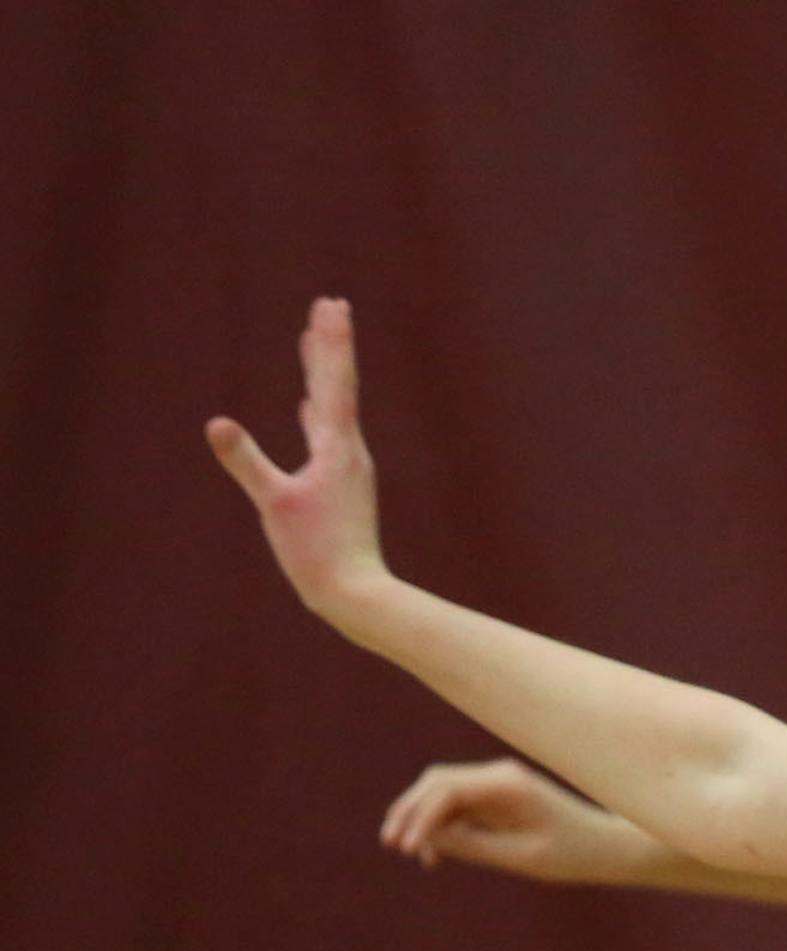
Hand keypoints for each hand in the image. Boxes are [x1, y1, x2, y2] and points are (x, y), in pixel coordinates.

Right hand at [206, 298, 387, 624]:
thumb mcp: (274, 504)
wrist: (353, 591)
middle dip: (329, 345)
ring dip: (324, 372)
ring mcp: (348, 467)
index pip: (334, 383)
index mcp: (337, 449)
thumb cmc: (315, 552)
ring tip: (316, 342)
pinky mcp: (341, 483)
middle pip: (338, 386)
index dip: (330, 343)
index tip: (332, 305)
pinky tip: (311, 407)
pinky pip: (327, 434)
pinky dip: (319, 411)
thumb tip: (216, 424)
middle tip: (331, 305)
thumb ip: (246, 461)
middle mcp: (349, 451)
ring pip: (333, 408)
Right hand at [381, 758, 634, 881]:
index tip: (407, 848)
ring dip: (422, 819)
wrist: (608, 846)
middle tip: (393, 845)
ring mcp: (497, 783)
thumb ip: (473, 845)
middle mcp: (499, 776)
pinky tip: (434, 855)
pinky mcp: (497, 797)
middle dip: (411, 811)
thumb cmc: (573, 853)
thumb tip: (428, 837)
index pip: (447, 788)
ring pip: (442, 792)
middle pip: (436, 782)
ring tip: (414, 854)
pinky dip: (440, 825)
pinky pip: (457, 805)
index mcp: (508, 785)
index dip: (420, 816)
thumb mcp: (520, 856)